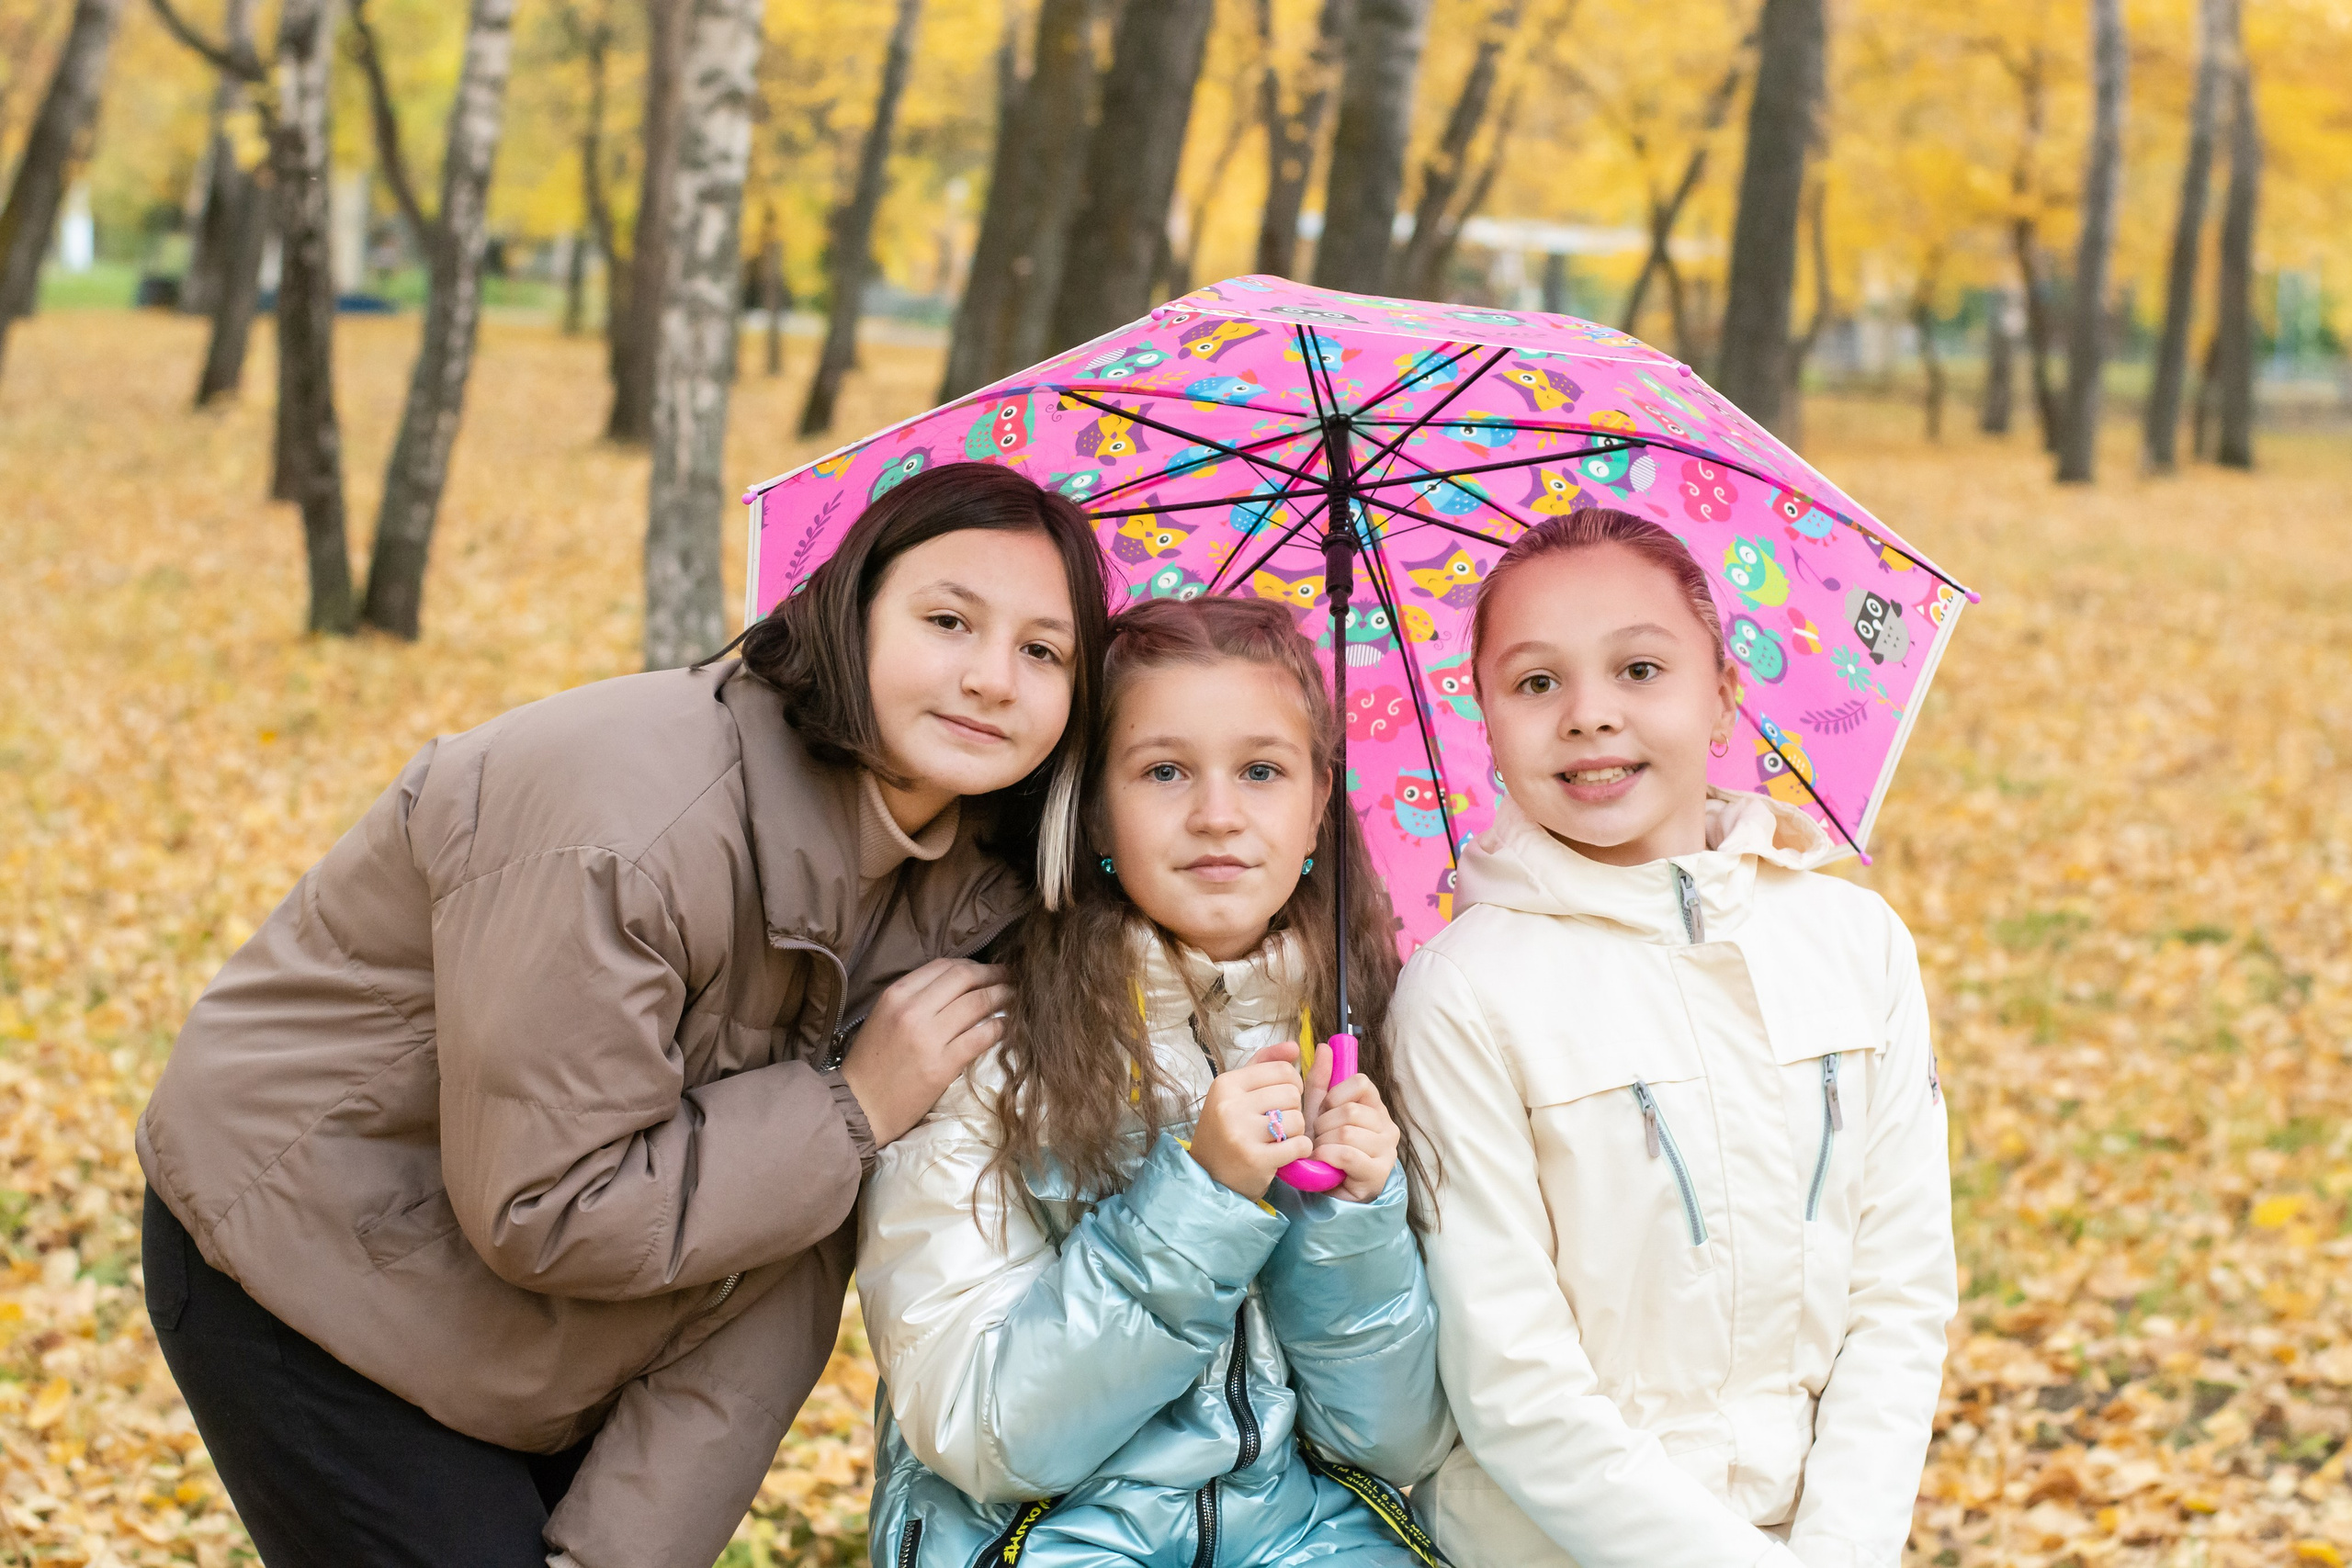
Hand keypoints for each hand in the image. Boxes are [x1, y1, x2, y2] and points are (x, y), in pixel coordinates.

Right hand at [839, 959, 1010, 1146]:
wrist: (861, 1106)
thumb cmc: (871, 1064)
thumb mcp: (884, 1017)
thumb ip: (914, 998)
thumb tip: (956, 985)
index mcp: (896, 995)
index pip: (943, 965)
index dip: (971, 964)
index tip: (986, 970)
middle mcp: (912, 1010)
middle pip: (964, 977)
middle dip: (993, 974)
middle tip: (1010, 976)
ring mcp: (928, 1037)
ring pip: (977, 1003)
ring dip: (1003, 996)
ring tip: (1015, 997)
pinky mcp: (943, 1065)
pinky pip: (981, 1036)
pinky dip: (1000, 1027)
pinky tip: (1007, 1026)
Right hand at [1188, 1043, 1311, 1198]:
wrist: (1208, 1177)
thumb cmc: (1226, 1131)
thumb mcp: (1236, 1092)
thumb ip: (1263, 1065)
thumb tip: (1294, 1047)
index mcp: (1226, 1084)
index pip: (1282, 1070)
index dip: (1292, 1084)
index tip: (1281, 1100)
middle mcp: (1230, 1105)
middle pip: (1292, 1094)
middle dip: (1292, 1109)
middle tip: (1277, 1124)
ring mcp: (1240, 1133)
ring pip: (1297, 1120)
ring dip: (1295, 1133)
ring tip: (1277, 1140)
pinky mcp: (1254, 1160)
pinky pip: (1299, 1145)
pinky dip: (1299, 1151)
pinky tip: (1285, 1154)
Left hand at [1310, 1066, 1398, 1203]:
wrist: (1328, 1189)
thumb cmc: (1326, 1147)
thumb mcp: (1319, 1111)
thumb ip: (1322, 1080)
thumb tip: (1325, 1047)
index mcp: (1375, 1107)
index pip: (1360, 1083)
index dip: (1335, 1095)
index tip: (1324, 1110)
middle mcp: (1387, 1126)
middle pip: (1351, 1110)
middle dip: (1324, 1124)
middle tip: (1318, 1137)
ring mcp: (1386, 1151)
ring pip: (1348, 1132)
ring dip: (1324, 1142)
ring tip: (1321, 1151)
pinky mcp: (1377, 1173)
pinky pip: (1347, 1154)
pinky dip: (1327, 1156)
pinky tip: (1323, 1161)